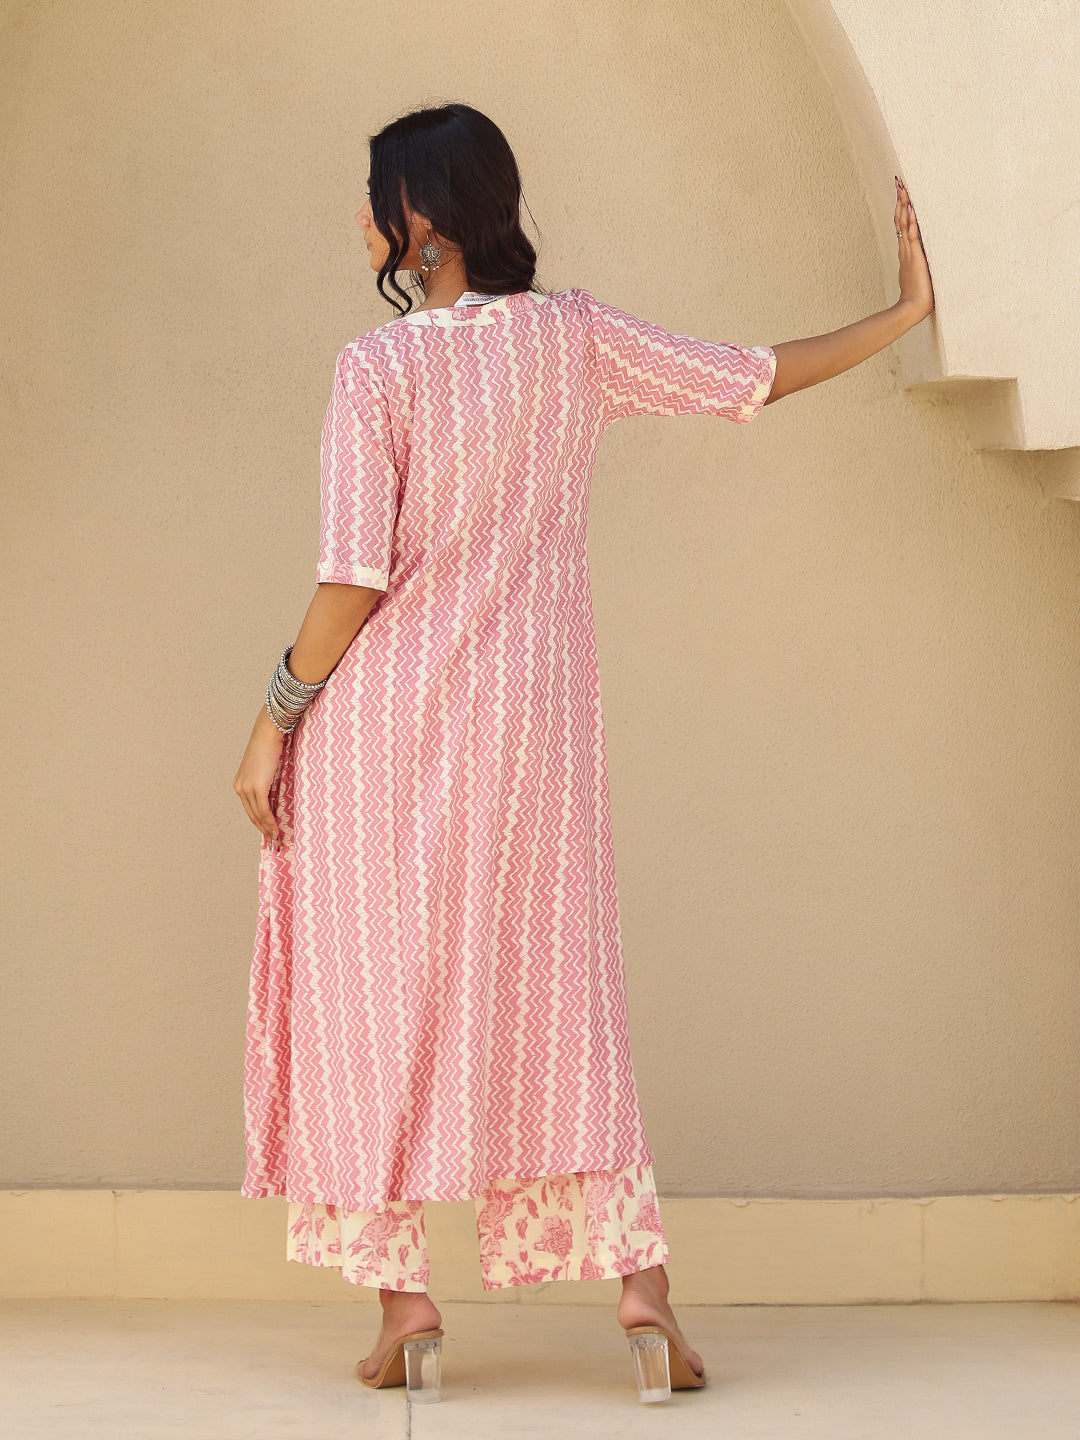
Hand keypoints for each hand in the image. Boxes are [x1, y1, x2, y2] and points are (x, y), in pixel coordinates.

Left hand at [233, 707, 285, 850]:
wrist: (269, 732)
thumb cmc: (271, 746)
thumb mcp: (267, 767)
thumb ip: (268, 782)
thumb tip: (278, 795)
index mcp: (240, 783)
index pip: (250, 809)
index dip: (259, 823)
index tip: (269, 833)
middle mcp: (240, 787)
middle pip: (252, 815)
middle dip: (264, 830)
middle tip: (274, 843)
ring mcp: (246, 788)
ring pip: (257, 815)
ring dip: (268, 829)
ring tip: (277, 840)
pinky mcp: (256, 787)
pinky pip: (263, 810)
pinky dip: (270, 822)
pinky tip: (276, 830)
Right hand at [894, 176, 933, 320]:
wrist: (912, 308)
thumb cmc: (919, 296)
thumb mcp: (921, 275)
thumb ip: (923, 265)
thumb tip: (929, 259)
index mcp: (907, 253)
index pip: (902, 225)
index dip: (901, 208)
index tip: (901, 193)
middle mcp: (906, 250)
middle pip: (900, 219)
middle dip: (900, 200)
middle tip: (899, 182)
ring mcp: (909, 253)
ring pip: (903, 224)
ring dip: (903, 205)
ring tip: (903, 189)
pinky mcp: (915, 258)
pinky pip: (911, 236)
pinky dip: (910, 222)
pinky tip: (910, 209)